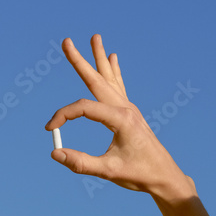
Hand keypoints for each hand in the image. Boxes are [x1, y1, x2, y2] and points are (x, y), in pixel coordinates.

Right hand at [45, 34, 194, 202]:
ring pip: (110, 80)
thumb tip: (55, 153)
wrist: (165, 177)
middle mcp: (126, 109)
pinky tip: (114, 59)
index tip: (50, 130)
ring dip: (100, 59)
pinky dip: (114, 72)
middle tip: (66, 41)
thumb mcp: (109, 171)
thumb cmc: (139, 175)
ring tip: (96, 38)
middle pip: (97, 81)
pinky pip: (120, 87)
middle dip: (80, 61)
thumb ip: (81, 163)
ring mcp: (130, 110)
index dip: (63, 116)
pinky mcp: (132, 115)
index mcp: (121, 119)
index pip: (84, 109)